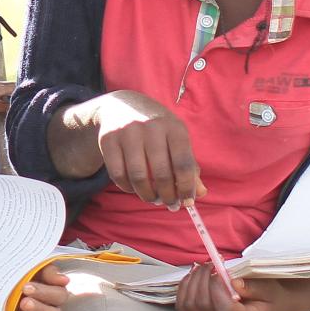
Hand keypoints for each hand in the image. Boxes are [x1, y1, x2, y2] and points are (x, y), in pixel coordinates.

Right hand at [85, 90, 204, 205]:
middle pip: (161, 174)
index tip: (187, 202)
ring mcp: (127, 132)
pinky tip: (134, 188)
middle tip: (169, 204)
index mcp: (174, 127)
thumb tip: (200, 194)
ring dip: (147, 195)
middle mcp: (151, 127)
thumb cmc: (156, 129)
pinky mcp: (108, 140)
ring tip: (152, 198)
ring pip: (138, 177)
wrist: (121, 106)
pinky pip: (118, 175)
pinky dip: (127, 188)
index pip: (184, 164)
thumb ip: (189, 166)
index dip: (187, 188)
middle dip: (167, 196)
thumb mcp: (176, 139)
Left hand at [173, 264, 278, 310]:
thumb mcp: (268, 288)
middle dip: (202, 278)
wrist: (268, 310)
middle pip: (203, 306)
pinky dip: (184, 289)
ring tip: (202, 267)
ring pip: (189, 306)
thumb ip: (252, 287)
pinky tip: (194, 276)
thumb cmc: (269, 297)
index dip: (216, 286)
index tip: (219, 269)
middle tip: (210, 262)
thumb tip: (233, 282)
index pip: (224, 309)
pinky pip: (183, 308)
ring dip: (192, 281)